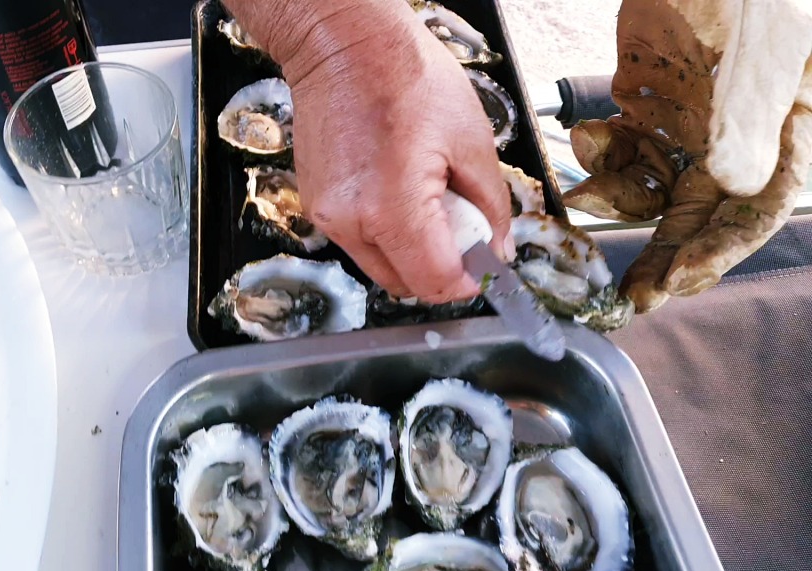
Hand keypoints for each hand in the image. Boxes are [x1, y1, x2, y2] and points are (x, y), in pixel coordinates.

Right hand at [226, 0, 511, 303]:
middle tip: (461, 231)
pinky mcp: (315, 206)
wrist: (344, 45)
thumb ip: (491, 207)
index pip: (435, 282)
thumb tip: (498, 249)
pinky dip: (384, 232)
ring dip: (409, 253)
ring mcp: (327, 217)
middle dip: (439, 269)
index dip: (468, 281)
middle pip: (404, 284)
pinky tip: (397, 191)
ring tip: (427, 202)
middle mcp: (351, 223)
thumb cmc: (406, 75)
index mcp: (392, 209)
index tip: (484, 265)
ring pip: (378, 266)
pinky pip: (357, 241)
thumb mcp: (473, 141)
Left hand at [563, 0, 811, 312]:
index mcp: (786, 128)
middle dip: (667, 257)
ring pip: (656, 191)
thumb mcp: (758, 44)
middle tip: (634, 297)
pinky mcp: (648, 111)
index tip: (678, 277)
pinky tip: (587, 137)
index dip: (721, 248)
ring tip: (588, 201)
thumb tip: (737, 183)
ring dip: (620, 205)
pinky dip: (600, 157)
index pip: (760, 206)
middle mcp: (738, 138)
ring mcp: (690, 126)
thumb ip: (747, 113)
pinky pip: (623, 155)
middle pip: (704, 215)